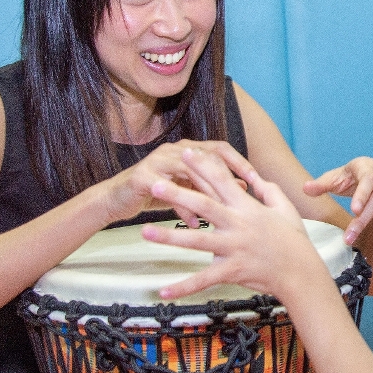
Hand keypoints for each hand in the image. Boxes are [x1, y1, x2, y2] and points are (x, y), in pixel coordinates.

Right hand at [100, 139, 252, 224]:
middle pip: (208, 156)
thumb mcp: (188, 188)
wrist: (116, 200)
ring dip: (208, 192)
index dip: (239, 162)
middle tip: (245, 194)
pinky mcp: (144, 177)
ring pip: (190, 172)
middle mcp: (174, 150)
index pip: (219, 148)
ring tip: (224, 210)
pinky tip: (196, 224)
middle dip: (228, 176)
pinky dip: (185, 209)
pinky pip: (171, 192)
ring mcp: (158, 161)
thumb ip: (212, 184)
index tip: (256, 179)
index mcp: (187, 150)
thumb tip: (242, 186)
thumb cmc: (155, 194)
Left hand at [142, 147, 321, 299]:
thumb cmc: (294, 240)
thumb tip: (256, 177)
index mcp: (248, 207)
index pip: (222, 181)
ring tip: (145, 232)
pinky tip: (164, 291)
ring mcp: (233, 248)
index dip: (202, 165)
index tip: (185, 153)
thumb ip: (269, 190)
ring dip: (169, 237)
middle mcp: (238, 225)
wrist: (301, 272)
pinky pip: (203, 280)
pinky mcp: (231, 270)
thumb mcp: (285, 208)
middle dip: (177, 193)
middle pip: (203, 205)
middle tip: (154, 183)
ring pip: (196, 241)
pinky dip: (183, 287)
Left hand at [304, 156, 372, 245]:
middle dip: (365, 218)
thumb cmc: (348, 178)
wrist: (365, 175)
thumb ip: (321, 185)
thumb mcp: (334, 179)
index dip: (361, 194)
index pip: (366, 179)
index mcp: (366, 166)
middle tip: (351, 236)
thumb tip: (305, 188)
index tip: (354, 210)